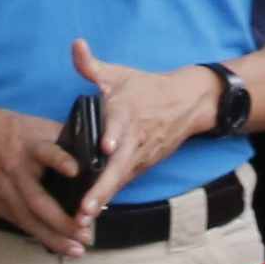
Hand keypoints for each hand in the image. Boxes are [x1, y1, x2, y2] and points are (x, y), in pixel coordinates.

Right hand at [0, 94, 97, 250]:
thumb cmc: (6, 128)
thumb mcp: (34, 125)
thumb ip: (61, 137)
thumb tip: (93, 149)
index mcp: (29, 145)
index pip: (47, 152)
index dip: (61, 161)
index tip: (76, 171)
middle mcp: (16, 169)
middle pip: (38, 200)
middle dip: (63, 221)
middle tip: (85, 235)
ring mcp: (2, 188)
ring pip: (28, 219)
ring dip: (53, 237)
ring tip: (75, 249)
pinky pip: (17, 222)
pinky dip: (36, 234)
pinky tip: (54, 244)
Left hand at [69, 42, 220, 208]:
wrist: (189, 102)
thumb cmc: (148, 88)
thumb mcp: (120, 74)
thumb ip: (92, 65)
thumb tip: (76, 45)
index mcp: (127, 112)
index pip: (120, 125)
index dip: (113, 136)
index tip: (105, 147)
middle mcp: (134, 138)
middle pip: (118, 166)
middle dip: (101, 187)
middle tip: (85, 207)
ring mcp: (141, 155)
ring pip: (121, 180)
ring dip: (103, 198)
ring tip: (83, 218)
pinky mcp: (143, 165)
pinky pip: (124, 182)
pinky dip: (110, 197)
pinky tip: (92, 213)